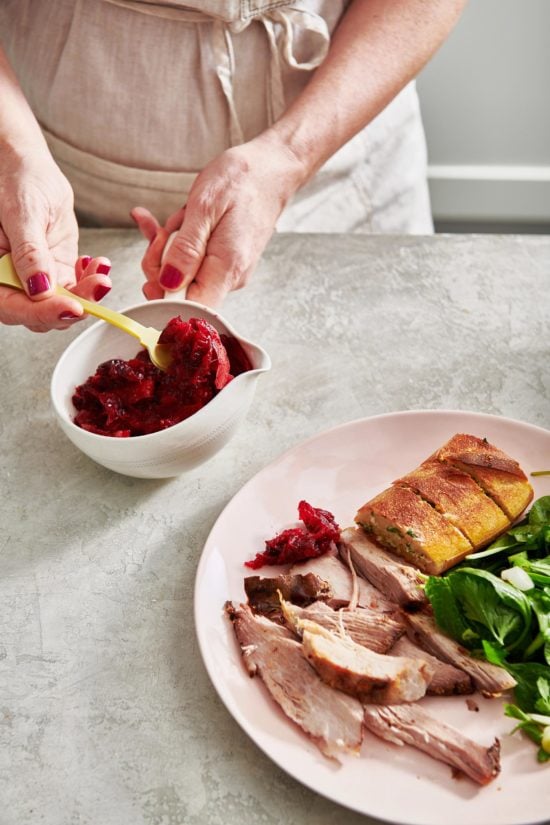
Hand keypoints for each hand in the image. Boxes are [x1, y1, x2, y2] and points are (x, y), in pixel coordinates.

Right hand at [0, 148, 111, 330]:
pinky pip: (76, 289)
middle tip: (97, 287)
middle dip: (73, 306)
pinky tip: (99, 265)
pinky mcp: (57, 270)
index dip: (44, 313)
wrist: (28, 167)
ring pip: (64, 304)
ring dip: (88, 294)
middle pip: (41, 314)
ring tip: (101, 273)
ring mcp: (38, 278)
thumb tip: (39, 289)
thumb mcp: (21, 215)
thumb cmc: (14, 181)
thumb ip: (29, 253)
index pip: (15, 308)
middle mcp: (13, 281)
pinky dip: (92, 282)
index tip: (72, 308)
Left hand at [132, 131, 305, 305]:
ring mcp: (225, 271)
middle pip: (181, 292)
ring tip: (181, 216)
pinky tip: (162, 222)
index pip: (193, 308)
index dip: (165, 297)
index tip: (156, 267)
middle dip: (160, 262)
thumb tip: (168, 284)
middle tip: (164, 231)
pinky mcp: (221, 262)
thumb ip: (186, 249)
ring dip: (168, 245)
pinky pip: (189, 261)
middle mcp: (229, 277)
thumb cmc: (241, 181)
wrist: (270, 169)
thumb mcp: (205, 206)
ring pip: (181, 273)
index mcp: (227, 267)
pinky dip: (173, 242)